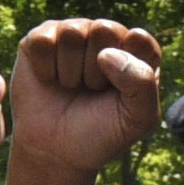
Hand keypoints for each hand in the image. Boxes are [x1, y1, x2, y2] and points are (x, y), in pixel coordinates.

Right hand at [4, 18, 161, 181]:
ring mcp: (72, 34)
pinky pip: (43, 41)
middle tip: (91, 91)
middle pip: (104, 30)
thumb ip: (142, 84)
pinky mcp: (41, 39)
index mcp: (136, 51)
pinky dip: (45, 68)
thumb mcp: (138, 119)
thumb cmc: (100, 134)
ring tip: (70, 87)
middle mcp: (105, 36)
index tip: (119, 96)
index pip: (139, 40)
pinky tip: (49, 80)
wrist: (55, 153)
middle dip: (96, 71)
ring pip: (71, 34)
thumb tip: (106, 54)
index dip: (127, 70)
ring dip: (70, 71)